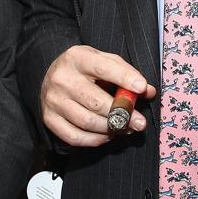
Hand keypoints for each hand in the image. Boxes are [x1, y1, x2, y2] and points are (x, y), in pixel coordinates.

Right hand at [40, 45, 155, 146]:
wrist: (51, 75)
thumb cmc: (84, 69)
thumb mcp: (103, 60)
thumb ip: (126, 73)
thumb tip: (148, 91)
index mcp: (77, 58)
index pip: (103, 68)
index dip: (124, 78)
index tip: (142, 88)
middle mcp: (62, 78)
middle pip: (95, 101)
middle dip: (122, 114)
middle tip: (140, 123)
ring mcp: (53, 100)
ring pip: (87, 122)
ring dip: (111, 129)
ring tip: (125, 128)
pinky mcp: (49, 119)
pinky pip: (75, 137)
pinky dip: (95, 140)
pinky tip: (107, 135)